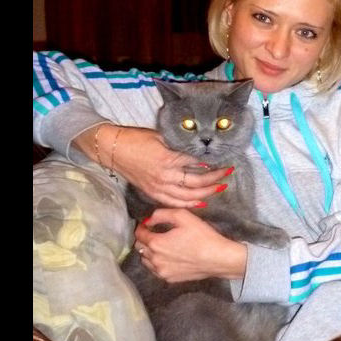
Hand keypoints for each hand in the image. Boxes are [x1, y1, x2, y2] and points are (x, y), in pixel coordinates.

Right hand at [76, 124, 232, 206]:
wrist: (113, 149)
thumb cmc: (136, 139)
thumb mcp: (161, 136)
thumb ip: (179, 146)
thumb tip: (197, 150)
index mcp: (168, 159)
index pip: (196, 164)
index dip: (212, 165)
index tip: (225, 163)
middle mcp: (165, 176)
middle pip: (196, 183)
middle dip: (215, 180)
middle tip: (228, 175)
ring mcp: (158, 187)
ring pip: (187, 196)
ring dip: (206, 194)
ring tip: (219, 188)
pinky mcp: (152, 192)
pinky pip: (174, 202)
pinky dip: (189, 204)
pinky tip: (200, 202)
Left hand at [135, 208, 246, 282]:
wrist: (218, 258)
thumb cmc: (202, 236)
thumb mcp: (183, 216)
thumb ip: (161, 214)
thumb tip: (148, 220)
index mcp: (156, 243)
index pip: (139, 234)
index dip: (142, 226)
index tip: (148, 224)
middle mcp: (155, 260)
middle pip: (139, 247)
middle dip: (144, 238)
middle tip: (155, 232)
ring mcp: (162, 271)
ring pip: (145, 260)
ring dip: (149, 252)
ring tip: (162, 245)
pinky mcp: (169, 279)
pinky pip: (155, 270)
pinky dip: (157, 263)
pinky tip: (169, 256)